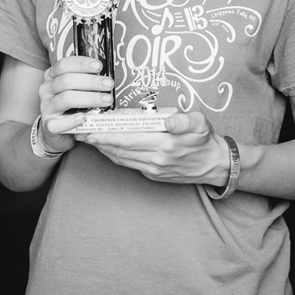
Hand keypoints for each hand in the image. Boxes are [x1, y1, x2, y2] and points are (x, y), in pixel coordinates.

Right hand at [36, 56, 114, 154]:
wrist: (56, 132)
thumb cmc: (70, 106)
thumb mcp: (74, 89)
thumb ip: (85, 81)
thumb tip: (108, 77)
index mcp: (51, 76)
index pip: (64, 65)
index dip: (81, 64)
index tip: (99, 66)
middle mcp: (46, 90)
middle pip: (66, 81)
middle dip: (90, 81)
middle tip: (109, 84)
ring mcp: (46, 108)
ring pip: (65, 99)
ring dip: (88, 98)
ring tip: (106, 100)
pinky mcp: (48, 125)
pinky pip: (58, 123)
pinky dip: (71, 121)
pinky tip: (84, 118)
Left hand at [75, 111, 227, 185]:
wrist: (215, 164)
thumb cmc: (204, 139)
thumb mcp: (200, 122)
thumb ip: (184, 120)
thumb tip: (169, 120)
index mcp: (165, 144)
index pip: (129, 140)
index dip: (107, 136)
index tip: (91, 131)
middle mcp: (157, 159)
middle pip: (120, 150)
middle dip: (98, 142)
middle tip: (80, 132)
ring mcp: (153, 169)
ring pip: (121, 158)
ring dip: (103, 149)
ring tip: (88, 138)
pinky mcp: (153, 175)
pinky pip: (128, 164)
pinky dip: (114, 155)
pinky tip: (106, 147)